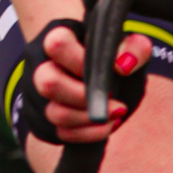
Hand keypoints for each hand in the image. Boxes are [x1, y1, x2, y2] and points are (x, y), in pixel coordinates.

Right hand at [29, 23, 150, 146]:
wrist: (101, 77)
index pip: (57, 44)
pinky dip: (87, 134)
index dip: (82, 61)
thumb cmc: (112, 58)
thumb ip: (134, 49)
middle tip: (112, 97)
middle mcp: (40, 66)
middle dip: (85, 97)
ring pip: (54, 114)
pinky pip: (59, 134)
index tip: (109, 70)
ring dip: (90, 120)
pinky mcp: (42, 120)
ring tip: (116, 115)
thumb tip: (123, 65)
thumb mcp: (130, 47)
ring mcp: (38, 95)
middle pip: (48, 83)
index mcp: (59, 38)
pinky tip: (105, 126)